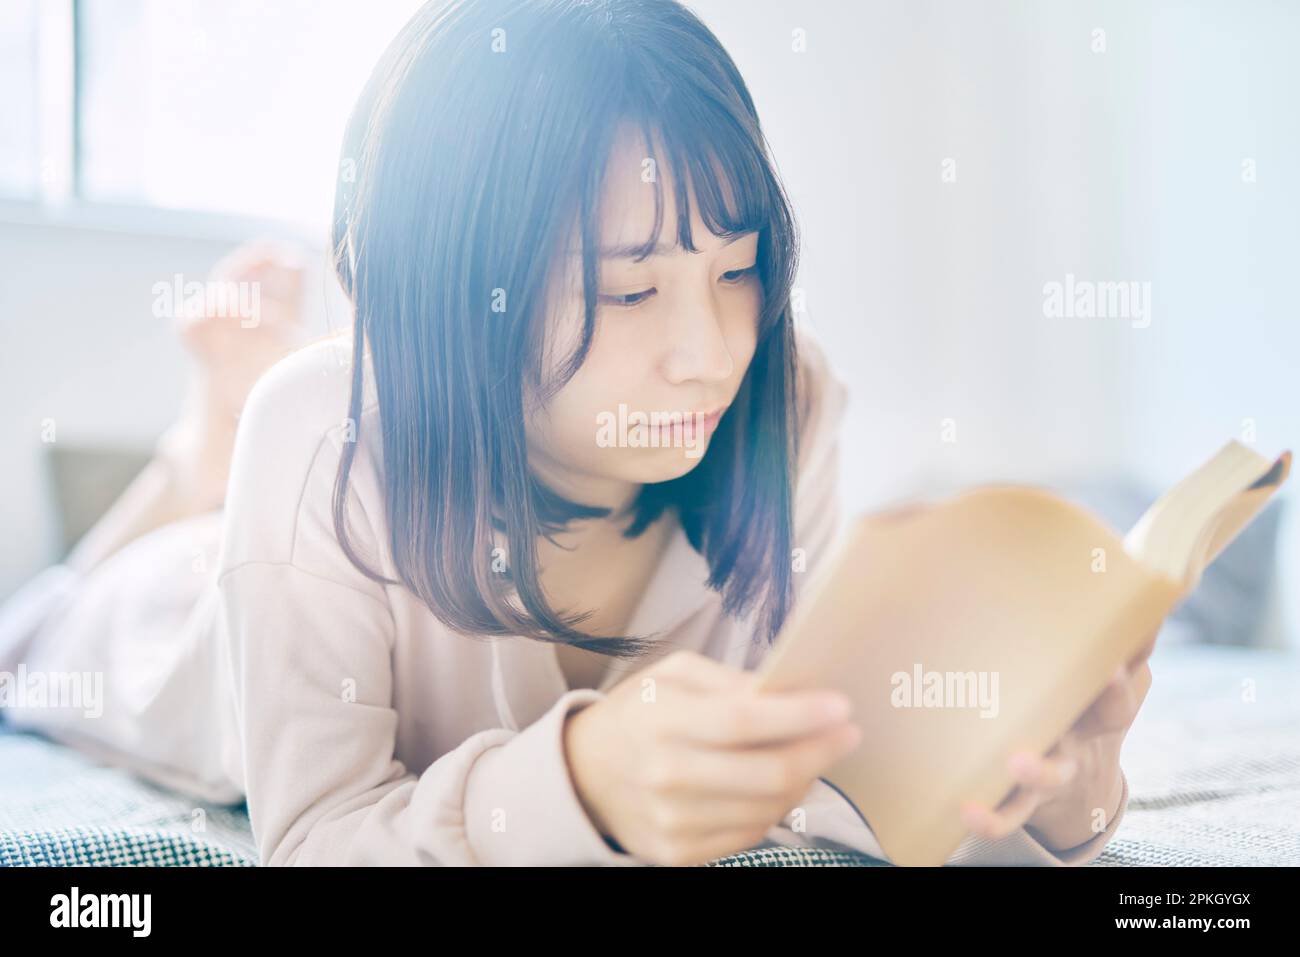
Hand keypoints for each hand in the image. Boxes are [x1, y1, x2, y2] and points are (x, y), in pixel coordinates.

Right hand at [563, 649, 861, 865]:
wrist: (585, 773)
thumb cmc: (640, 712)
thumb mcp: (673, 674)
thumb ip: (728, 680)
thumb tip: (788, 691)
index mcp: (660, 718)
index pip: (742, 720)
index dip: (798, 716)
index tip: (841, 706)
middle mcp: (665, 774)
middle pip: (766, 773)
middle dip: (820, 752)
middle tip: (848, 733)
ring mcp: (672, 821)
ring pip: (767, 808)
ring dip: (805, 780)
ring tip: (815, 754)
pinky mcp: (679, 854)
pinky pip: (750, 833)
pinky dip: (776, 808)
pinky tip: (781, 784)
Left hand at [959, 630, 1157, 851]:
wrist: (1079, 786)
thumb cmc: (1088, 710)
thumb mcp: (1113, 679)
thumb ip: (1124, 638)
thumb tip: (1154, 579)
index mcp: (1100, 709)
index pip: (1118, 694)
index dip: (1119, 680)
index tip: (1115, 664)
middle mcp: (1079, 740)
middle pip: (1098, 723)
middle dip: (1099, 704)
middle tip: (1082, 704)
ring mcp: (1052, 770)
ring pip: (1050, 777)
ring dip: (1038, 770)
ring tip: (1017, 761)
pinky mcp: (1023, 797)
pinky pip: (1009, 814)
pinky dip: (991, 818)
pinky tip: (967, 811)